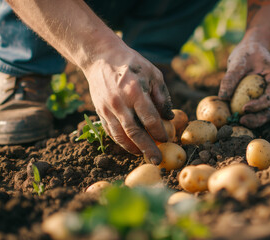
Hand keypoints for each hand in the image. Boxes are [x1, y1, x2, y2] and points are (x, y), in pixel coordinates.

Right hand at [82, 46, 173, 163]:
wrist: (101, 57)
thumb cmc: (132, 64)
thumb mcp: (153, 74)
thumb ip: (162, 96)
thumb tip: (169, 117)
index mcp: (135, 91)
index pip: (149, 118)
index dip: (159, 132)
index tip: (167, 139)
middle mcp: (120, 102)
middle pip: (134, 132)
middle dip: (147, 148)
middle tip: (157, 160)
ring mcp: (107, 108)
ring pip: (120, 135)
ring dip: (133, 149)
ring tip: (144, 156)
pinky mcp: (100, 111)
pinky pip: (110, 131)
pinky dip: (121, 142)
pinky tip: (131, 147)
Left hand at [218, 40, 269, 127]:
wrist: (253, 46)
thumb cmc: (247, 51)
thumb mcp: (238, 61)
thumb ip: (231, 78)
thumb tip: (222, 97)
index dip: (258, 105)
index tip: (244, 108)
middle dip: (257, 118)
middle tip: (242, 121)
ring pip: (265, 112)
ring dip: (254, 119)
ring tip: (239, 121)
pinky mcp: (262, 96)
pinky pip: (258, 108)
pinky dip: (250, 113)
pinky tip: (237, 115)